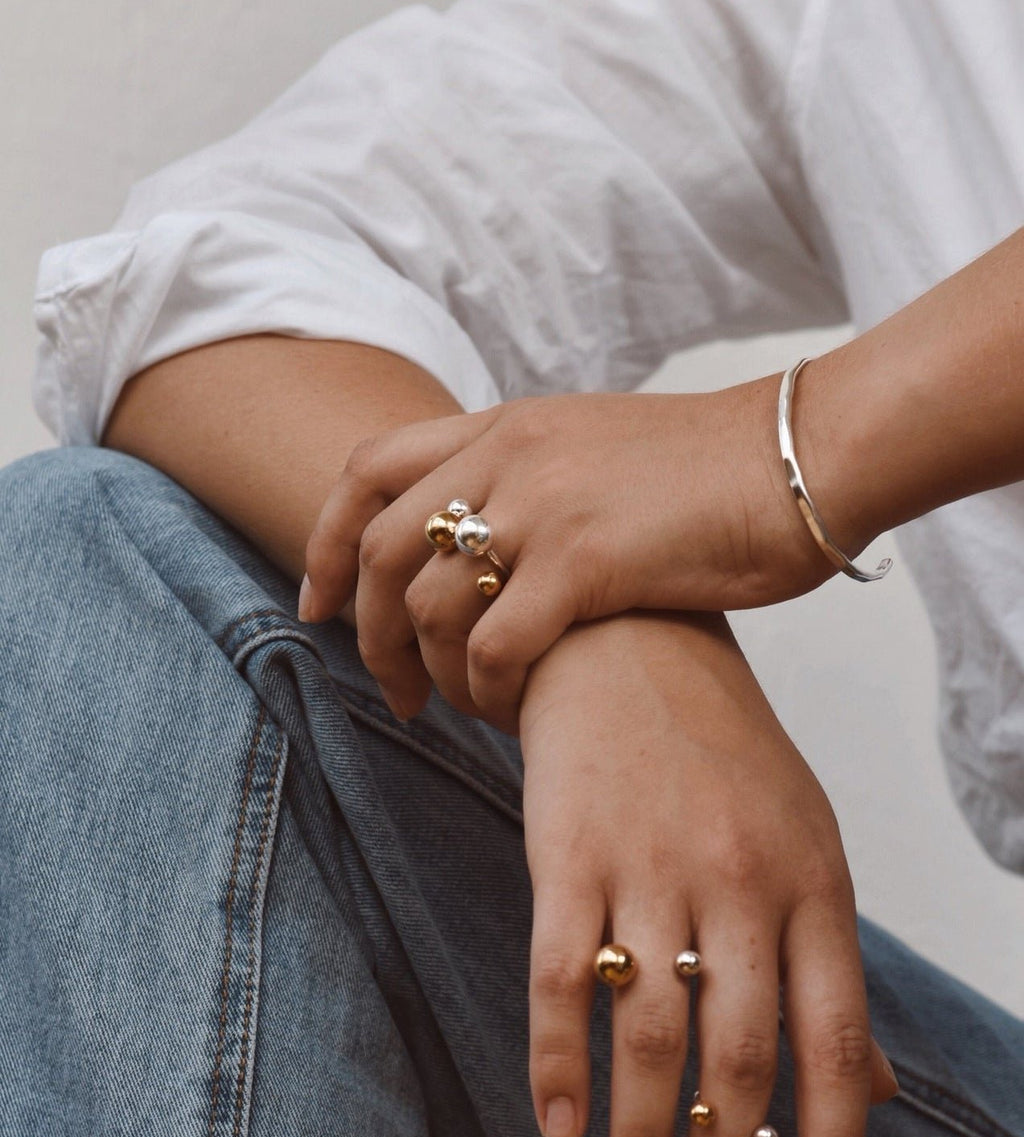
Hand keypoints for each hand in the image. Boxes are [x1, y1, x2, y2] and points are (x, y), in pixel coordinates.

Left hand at [299, 383, 839, 730]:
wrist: (798, 456)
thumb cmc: (709, 471)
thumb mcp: (593, 449)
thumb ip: (528, 477)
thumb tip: (487, 541)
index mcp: (504, 426)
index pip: (367, 470)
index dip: (324, 540)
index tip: (317, 603)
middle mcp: (507, 457)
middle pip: (380, 548)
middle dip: (362, 629)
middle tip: (387, 687)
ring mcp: (543, 506)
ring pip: (428, 605)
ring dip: (430, 671)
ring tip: (456, 707)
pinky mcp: (587, 562)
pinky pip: (494, 645)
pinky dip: (485, 689)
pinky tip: (509, 710)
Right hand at [517, 609, 896, 1136]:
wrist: (631, 642)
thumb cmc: (724, 757)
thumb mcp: (804, 843)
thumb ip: (829, 966)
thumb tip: (878, 1093)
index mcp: (814, 882)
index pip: (836, 1038)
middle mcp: (740, 881)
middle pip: (739, 1056)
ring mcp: (651, 864)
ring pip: (648, 1033)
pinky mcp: (567, 852)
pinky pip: (560, 977)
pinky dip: (556, 1061)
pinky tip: (558, 1126)